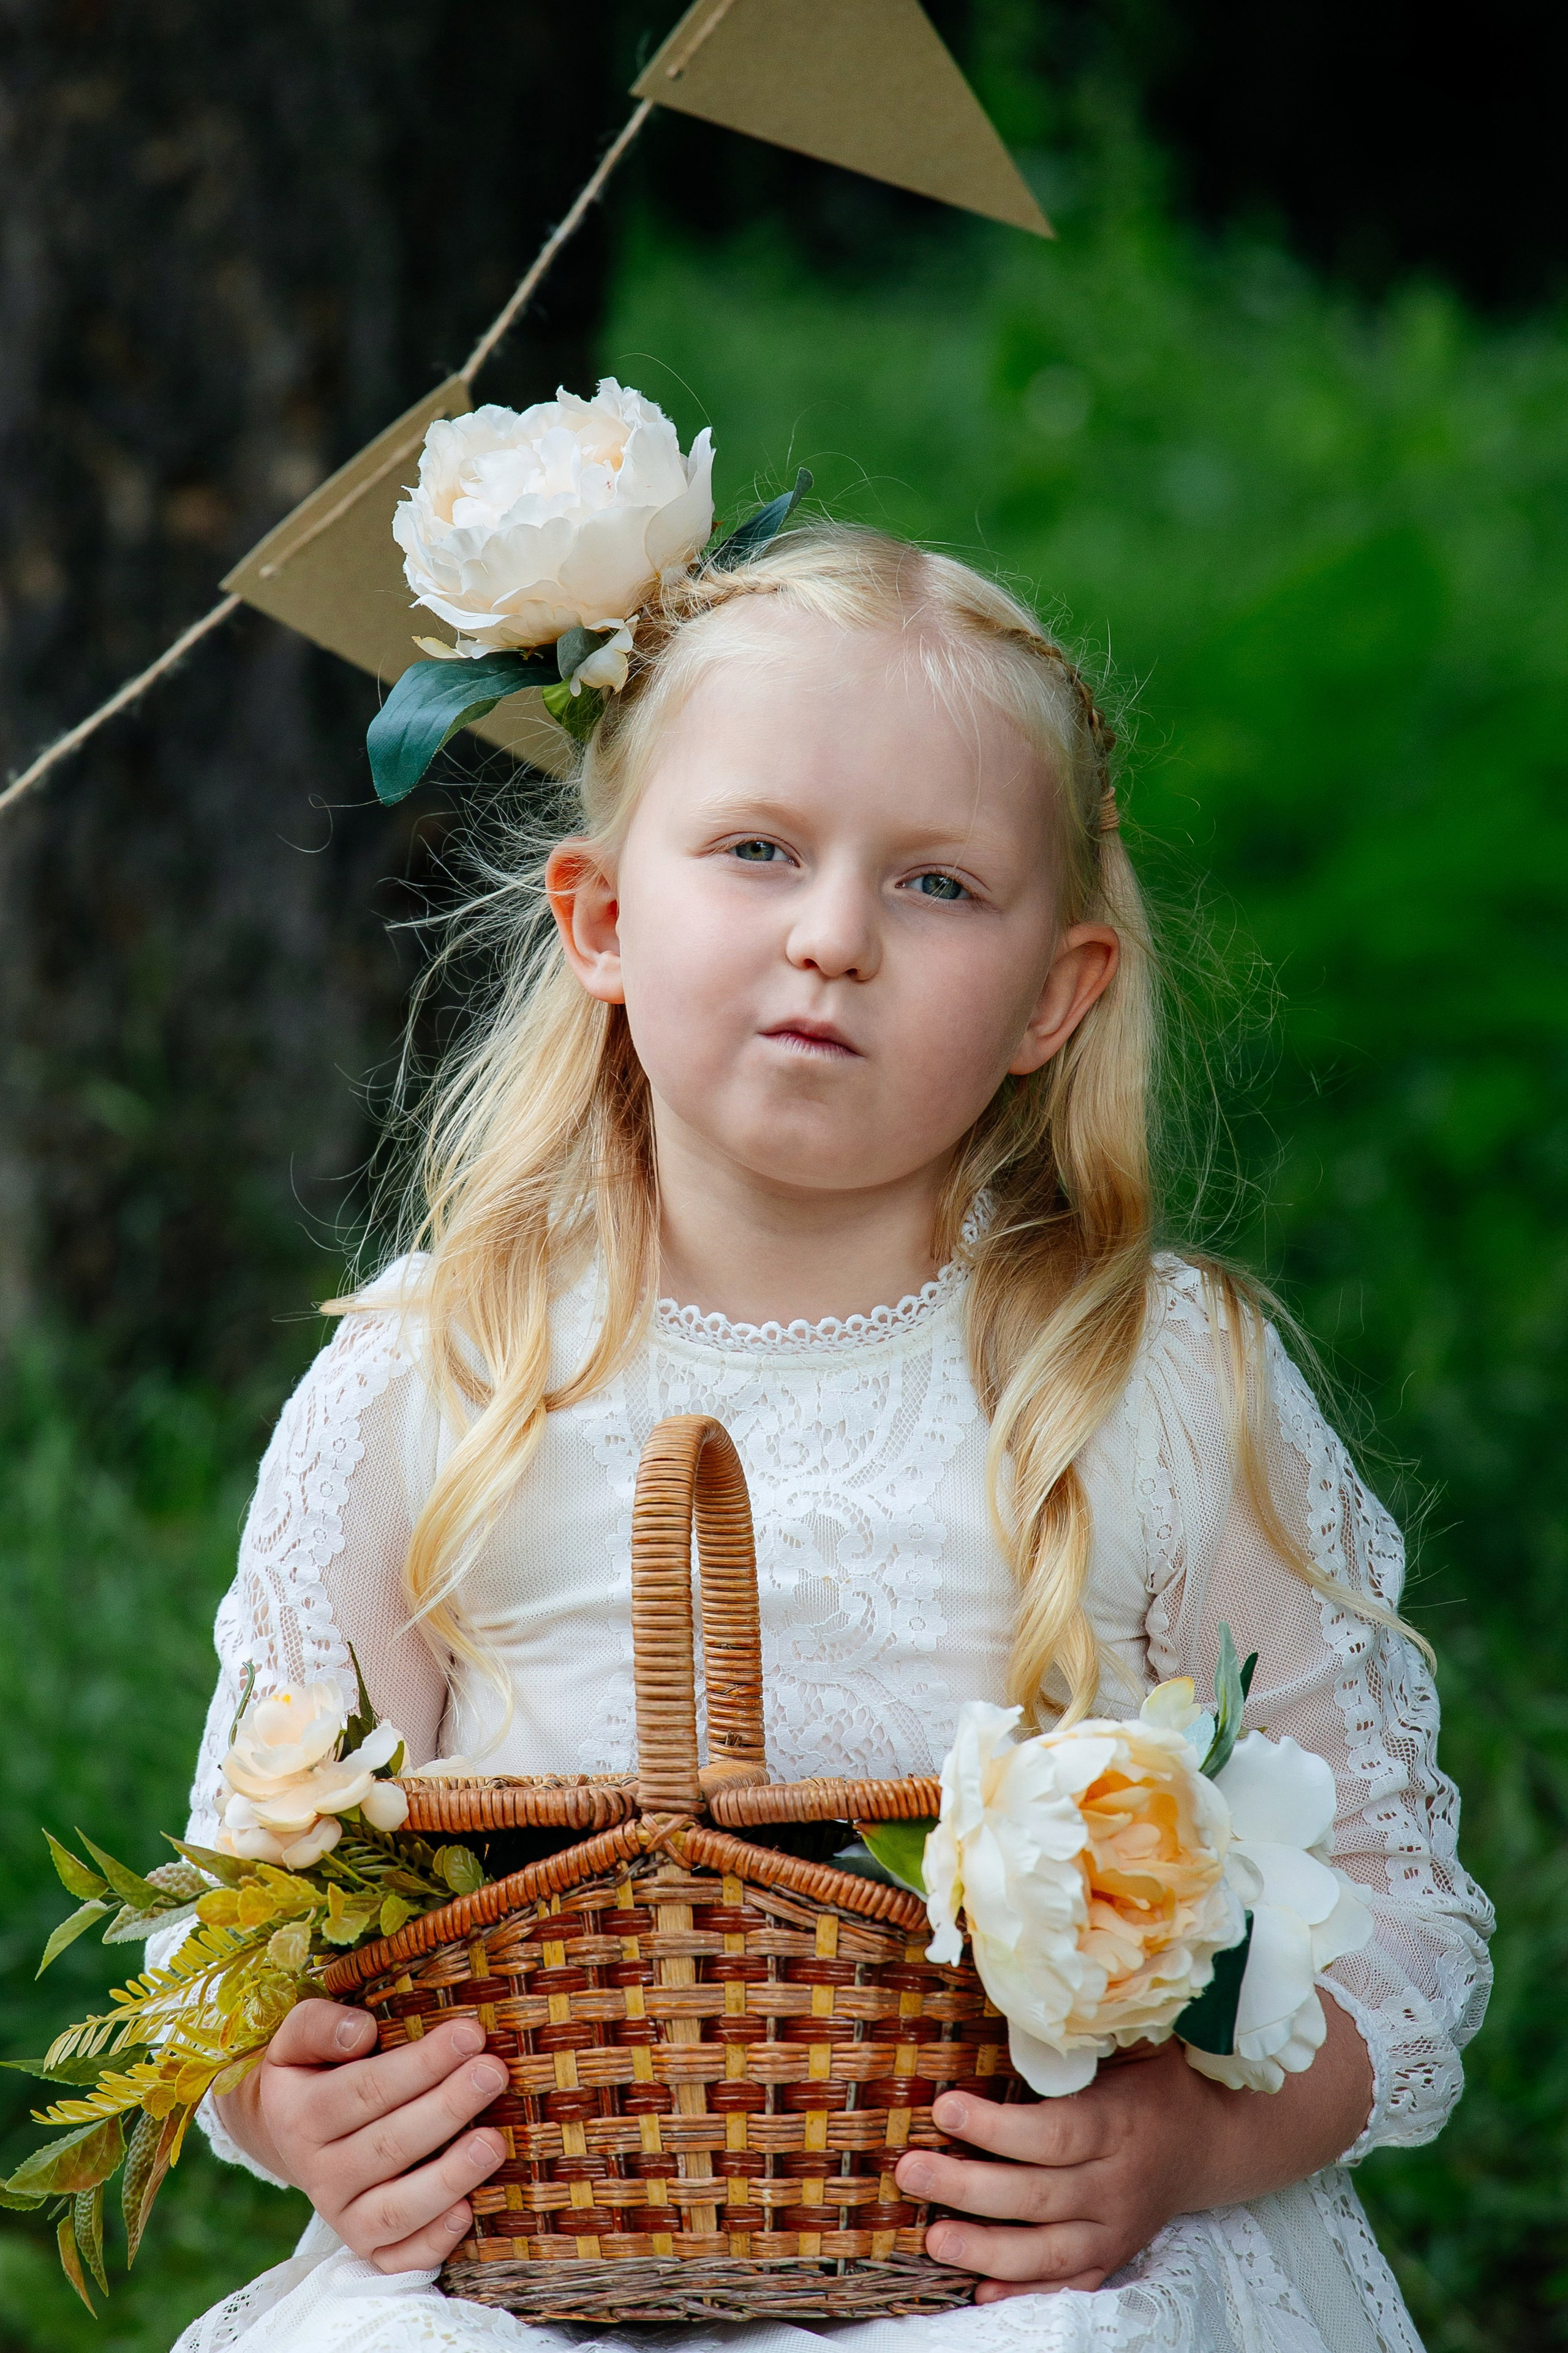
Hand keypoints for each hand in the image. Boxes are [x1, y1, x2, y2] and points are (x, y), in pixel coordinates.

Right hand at [213, 1999, 506, 2272]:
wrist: (291, 2134)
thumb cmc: (315, 2071)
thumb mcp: (298, 2039)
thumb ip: (321, 2026)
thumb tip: (363, 2031)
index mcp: (302, 2116)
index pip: (365, 2091)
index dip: (419, 2064)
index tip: (470, 2034)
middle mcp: (318, 2174)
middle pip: (388, 2145)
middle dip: (447, 2107)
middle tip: (493, 2072)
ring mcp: (343, 2217)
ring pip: (396, 2208)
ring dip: (448, 2177)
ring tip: (494, 2142)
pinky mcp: (367, 2249)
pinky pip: (399, 2258)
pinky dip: (432, 2241)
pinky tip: (468, 2212)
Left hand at [894, 2007, 1371, 2299]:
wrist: (1214, 2141)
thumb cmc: (1157, 2077)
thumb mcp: (1136, 2039)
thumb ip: (1088, 2025)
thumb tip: (1032, 1981)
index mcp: (1119, 2122)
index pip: (1054, 2133)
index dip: (999, 2127)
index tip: (945, 2106)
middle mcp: (1118, 2182)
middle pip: (1040, 2194)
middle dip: (970, 2186)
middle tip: (911, 2169)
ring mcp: (1116, 2228)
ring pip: (1049, 2252)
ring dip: (988, 2250)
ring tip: (933, 2238)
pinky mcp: (1112, 2257)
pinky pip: (1067, 2285)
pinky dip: (1026, 2294)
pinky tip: (979, 2295)